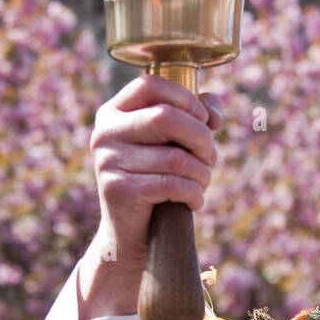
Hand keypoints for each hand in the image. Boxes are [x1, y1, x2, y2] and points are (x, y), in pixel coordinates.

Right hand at [79, 73, 223, 319]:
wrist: (130, 234)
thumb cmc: (155, 180)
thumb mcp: (171, 144)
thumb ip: (193, 117)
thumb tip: (214, 109)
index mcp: (113, 113)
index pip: (150, 85)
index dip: (186, 98)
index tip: (204, 119)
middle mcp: (104, 133)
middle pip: (166, 117)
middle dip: (201, 138)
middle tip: (210, 157)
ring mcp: (107, 161)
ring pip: (176, 157)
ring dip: (202, 172)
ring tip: (202, 182)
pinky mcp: (118, 190)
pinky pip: (172, 185)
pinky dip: (194, 194)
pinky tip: (195, 201)